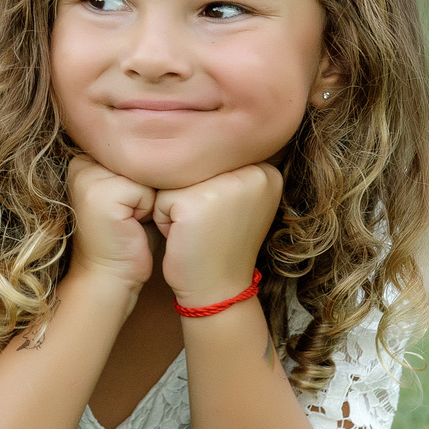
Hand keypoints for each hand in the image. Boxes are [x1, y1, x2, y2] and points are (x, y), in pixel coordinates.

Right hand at [65, 156, 155, 288]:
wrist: (108, 278)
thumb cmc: (126, 238)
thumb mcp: (131, 193)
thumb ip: (138, 165)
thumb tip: (172, 144)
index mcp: (85, 158)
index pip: (137, 148)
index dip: (146, 177)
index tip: (132, 204)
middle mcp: (81, 162)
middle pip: (143, 156)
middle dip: (149, 185)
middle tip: (132, 215)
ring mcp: (88, 176)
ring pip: (147, 170)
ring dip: (150, 197)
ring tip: (132, 219)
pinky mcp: (101, 193)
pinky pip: (146, 189)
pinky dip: (149, 209)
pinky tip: (131, 226)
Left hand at [152, 163, 281, 306]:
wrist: (218, 291)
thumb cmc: (221, 245)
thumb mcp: (237, 200)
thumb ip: (227, 170)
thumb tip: (192, 137)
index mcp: (266, 171)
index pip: (214, 157)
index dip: (207, 188)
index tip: (221, 218)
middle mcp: (253, 173)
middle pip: (196, 164)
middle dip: (191, 194)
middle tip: (207, 226)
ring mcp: (226, 186)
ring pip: (177, 177)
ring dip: (176, 203)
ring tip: (195, 229)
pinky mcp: (195, 201)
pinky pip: (161, 196)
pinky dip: (164, 217)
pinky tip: (183, 236)